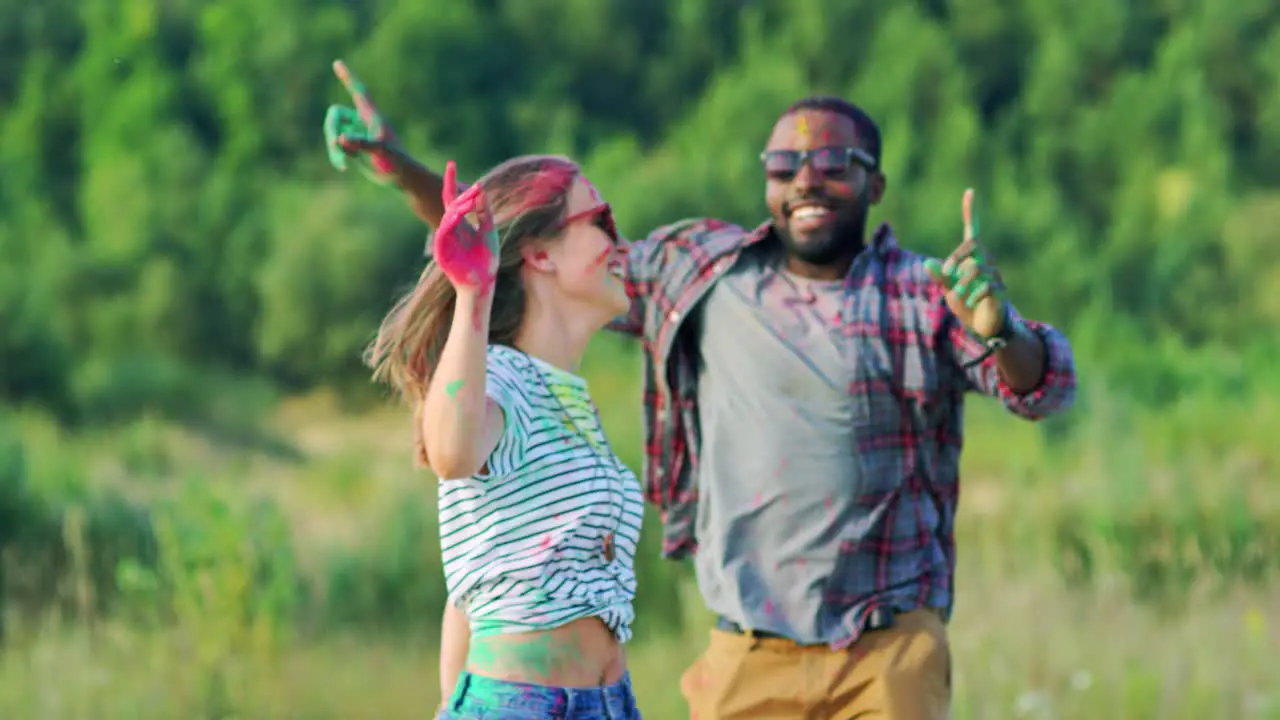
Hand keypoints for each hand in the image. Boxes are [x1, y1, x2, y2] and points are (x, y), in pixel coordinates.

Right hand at [323, 60, 407, 184]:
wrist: (401, 177)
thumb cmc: (397, 161)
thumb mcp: (379, 151)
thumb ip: (360, 143)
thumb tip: (339, 139)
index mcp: (371, 115)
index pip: (358, 92)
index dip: (348, 78)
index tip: (337, 62)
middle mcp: (361, 121)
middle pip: (335, 115)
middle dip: (331, 130)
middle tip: (335, 146)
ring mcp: (355, 133)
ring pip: (333, 132)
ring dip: (334, 147)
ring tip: (343, 165)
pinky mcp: (352, 147)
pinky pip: (336, 146)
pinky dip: (337, 156)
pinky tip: (344, 167)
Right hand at [434, 161, 499, 291]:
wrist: (483, 283)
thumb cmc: (486, 259)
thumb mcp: (488, 231)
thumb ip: (484, 212)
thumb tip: (480, 190)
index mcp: (460, 224)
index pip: (453, 199)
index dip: (451, 182)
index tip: (451, 164)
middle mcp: (449, 229)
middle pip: (450, 206)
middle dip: (459, 196)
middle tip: (473, 190)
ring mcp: (444, 240)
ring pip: (447, 219)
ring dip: (457, 209)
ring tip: (468, 202)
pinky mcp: (442, 253)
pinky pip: (442, 235)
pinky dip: (448, 224)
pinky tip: (456, 216)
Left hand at [924, 188, 1007, 337]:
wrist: (981, 325)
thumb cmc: (965, 302)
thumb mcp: (947, 289)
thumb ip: (939, 277)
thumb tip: (926, 264)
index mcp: (972, 257)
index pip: (973, 229)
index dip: (971, 211)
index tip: (970, 191)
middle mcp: (985, 261)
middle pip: (973, 245)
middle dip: (955, 258)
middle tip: (945, 275)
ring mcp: (994, 274)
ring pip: (977, 268)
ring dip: (961, 284)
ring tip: (957, 296)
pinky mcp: (1000, 289)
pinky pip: (986, 286)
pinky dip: (972, 295)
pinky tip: (968, 302)